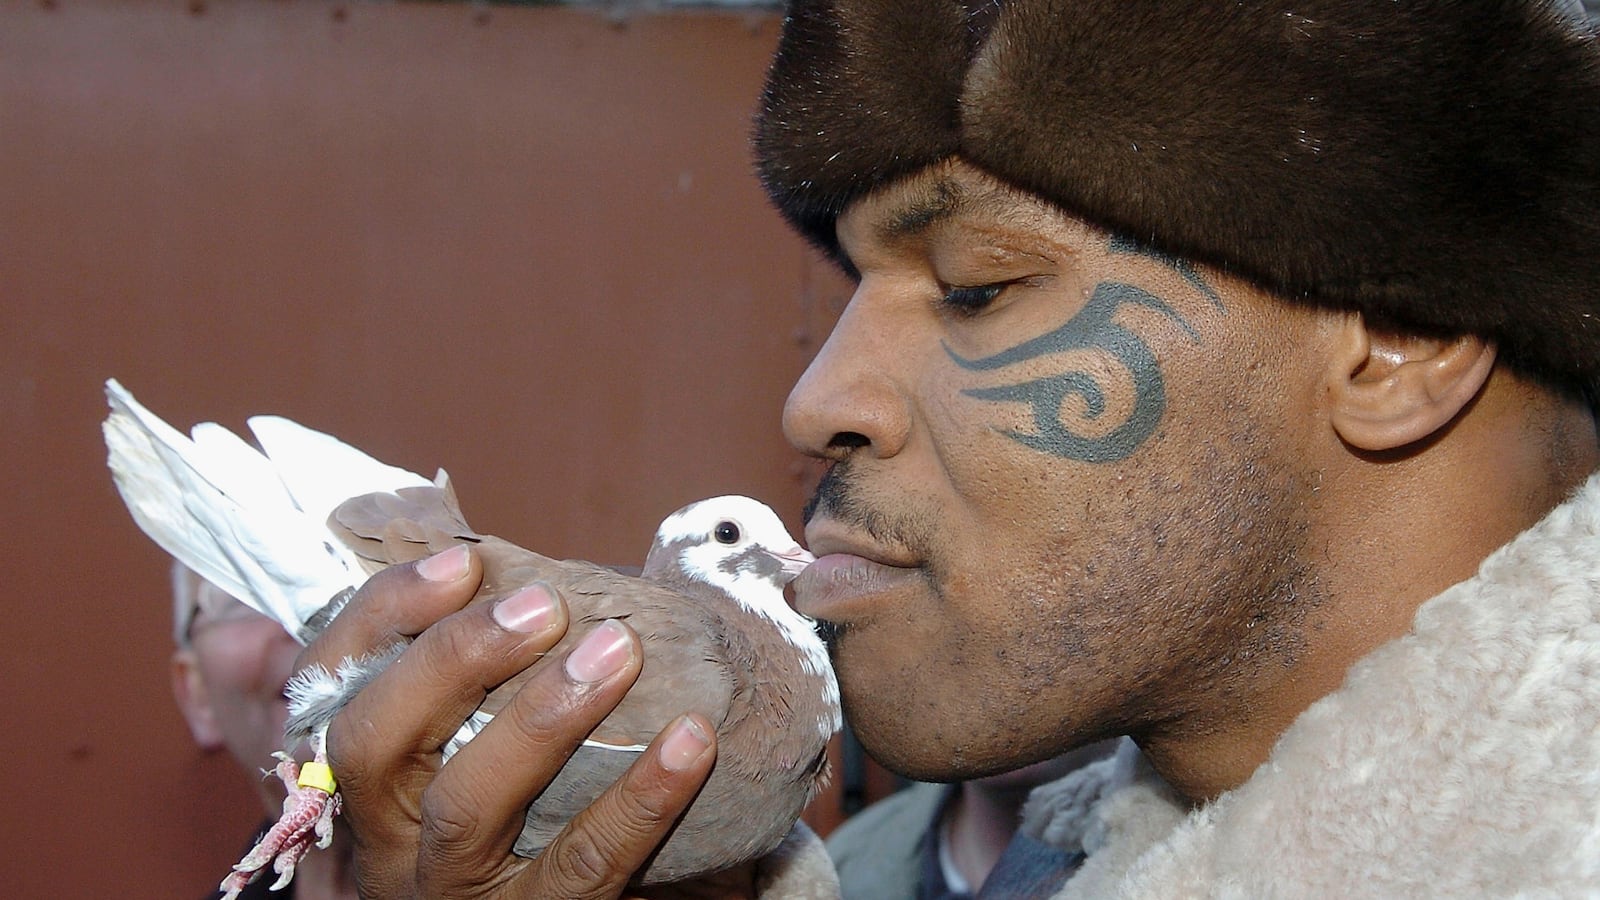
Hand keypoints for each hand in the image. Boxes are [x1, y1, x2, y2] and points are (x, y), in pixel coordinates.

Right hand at [296, 545, 730, 897]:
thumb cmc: (496, 817)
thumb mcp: (438, 753)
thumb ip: (432, 679)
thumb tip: (388, 595)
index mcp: (352, 775)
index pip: (328, 683)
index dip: (384, 614)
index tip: (463, 560)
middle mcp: (380, 836)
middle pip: (374, 743)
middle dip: (453, 659)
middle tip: (544, 605)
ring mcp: (447, 889)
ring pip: (467, 804)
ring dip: (541, 718)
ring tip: (618, 651)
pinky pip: (582, 865)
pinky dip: (640, 800)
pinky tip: (690, 740)